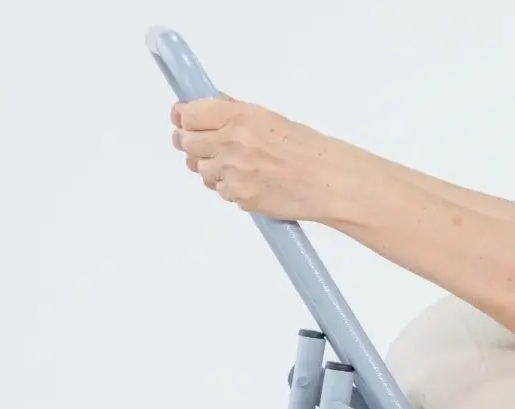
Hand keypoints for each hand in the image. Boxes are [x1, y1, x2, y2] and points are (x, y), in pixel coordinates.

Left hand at [170, 98, 367, 221]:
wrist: (330, 182)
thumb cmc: (307, 150)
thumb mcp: (269, 119)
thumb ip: (233, 112)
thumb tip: (202, 106)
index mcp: (240, 116)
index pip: (189, 114)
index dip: (184, 117)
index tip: (184, 119)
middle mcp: (233, 142)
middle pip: (186, 142)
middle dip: (191, 143)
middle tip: (203, 145)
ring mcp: (234, 172)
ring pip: (200, 170)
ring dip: (212, 168)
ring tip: (239, 166)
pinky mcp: (240, 197)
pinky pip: (220, 191)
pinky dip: (230, 187)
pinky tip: (252, 182)